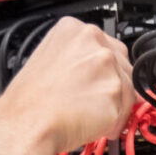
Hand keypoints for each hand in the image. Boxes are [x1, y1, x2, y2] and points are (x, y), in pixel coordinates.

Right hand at [2, 18, 136, 152]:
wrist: (26, 122)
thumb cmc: (31, 100)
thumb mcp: (51, 61)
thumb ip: (80, 61)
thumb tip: (102, 75)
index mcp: (74, 29)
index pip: (108, 47)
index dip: (107, 72)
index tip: (101, 84)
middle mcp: (94, 40)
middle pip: (124, 67)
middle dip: (115, 90)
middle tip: (96, 105)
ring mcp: (106, 64)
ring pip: (128, 90)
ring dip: (115, 109)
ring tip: (90, 119)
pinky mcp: (114, 89)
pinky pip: (126, 110)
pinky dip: (113, 123)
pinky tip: (92, 125)